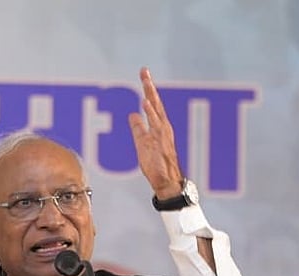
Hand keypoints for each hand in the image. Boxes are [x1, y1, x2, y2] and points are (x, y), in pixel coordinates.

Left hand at [128, 67, 183, 198]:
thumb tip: (132, 115)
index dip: (148, 88)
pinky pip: (154, 125)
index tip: (143, 73)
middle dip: (149, 86)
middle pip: (155, 102)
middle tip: (144, 71)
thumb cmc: (156, 164)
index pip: (152, 102)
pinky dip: (150, 112)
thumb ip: (138, 128)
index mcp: (159, 125)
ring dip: (150, 95)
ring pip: (156, 110)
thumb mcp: (142, 143)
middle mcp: (162, 126)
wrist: (166, 180)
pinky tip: (144, 102)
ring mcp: (162, 133)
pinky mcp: (159, 141)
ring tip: (145, 82)